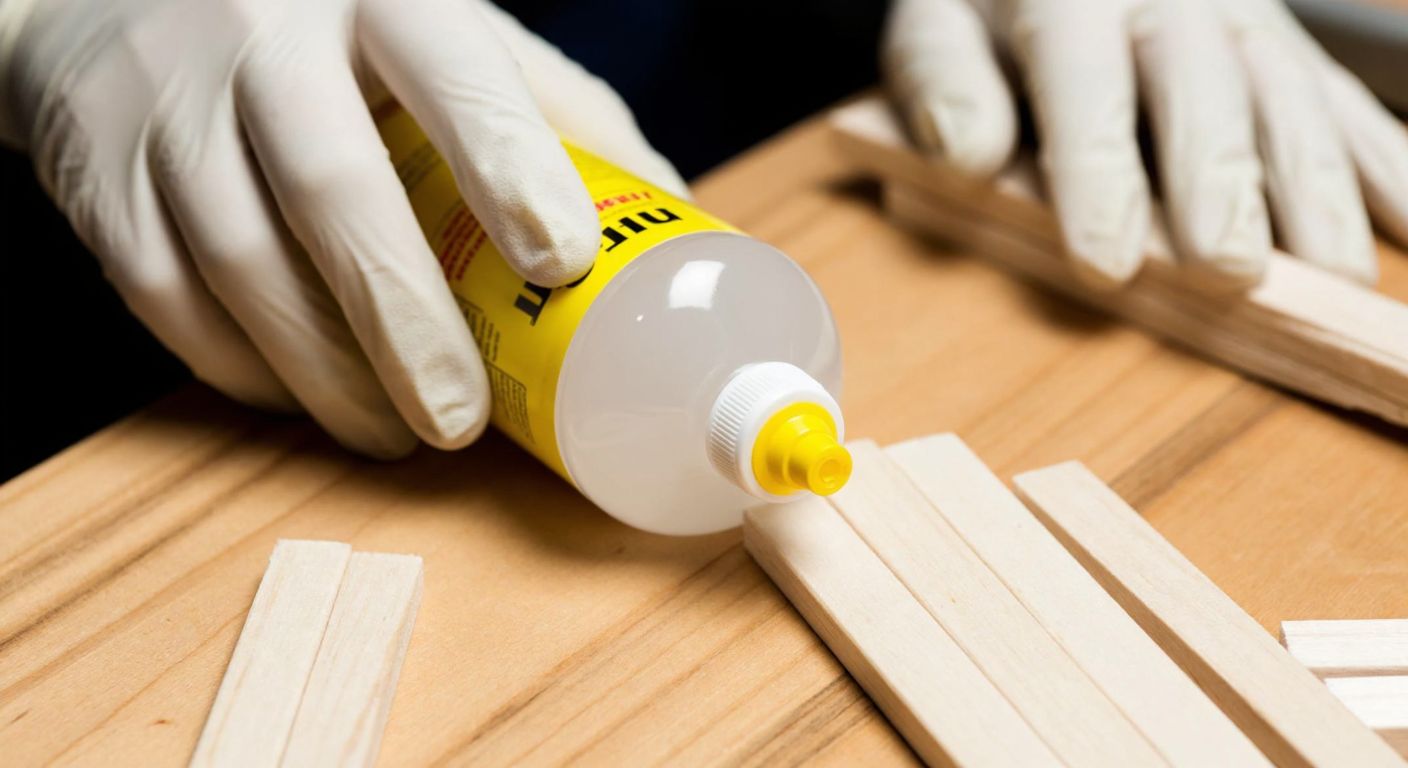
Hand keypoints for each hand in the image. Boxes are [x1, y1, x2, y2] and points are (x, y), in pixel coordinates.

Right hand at [0, 0, 684, 457]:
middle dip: (409, 326)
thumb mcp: (447, 37)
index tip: (563, 265)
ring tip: (393, 432)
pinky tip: (304, 395)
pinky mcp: (98, 172)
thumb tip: (667, 228)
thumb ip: (552, 116)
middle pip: (337, 192)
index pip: (456, 79)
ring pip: (242, 262)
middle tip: (461, 422)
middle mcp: (266, 36)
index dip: (512, 172)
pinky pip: (166, 294)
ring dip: (326, 373)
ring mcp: (169, 102)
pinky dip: (243, 368)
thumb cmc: (333, 33)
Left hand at [883, 0, 1407, 286]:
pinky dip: (1383, 161)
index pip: (1088, 88)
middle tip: (1233, 272)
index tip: (1106, 261)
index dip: (1098, 178)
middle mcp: (1173, 1)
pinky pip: (1341, 99)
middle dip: (1224, 186)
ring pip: (1290, 98)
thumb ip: (944, 82)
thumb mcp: (938, 23)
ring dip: (1319, 189)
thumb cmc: (990, 2)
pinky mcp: (1285, 44)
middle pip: (1207, 91)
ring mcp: (1242, 18)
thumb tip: (967, 153)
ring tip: (1334, 276)